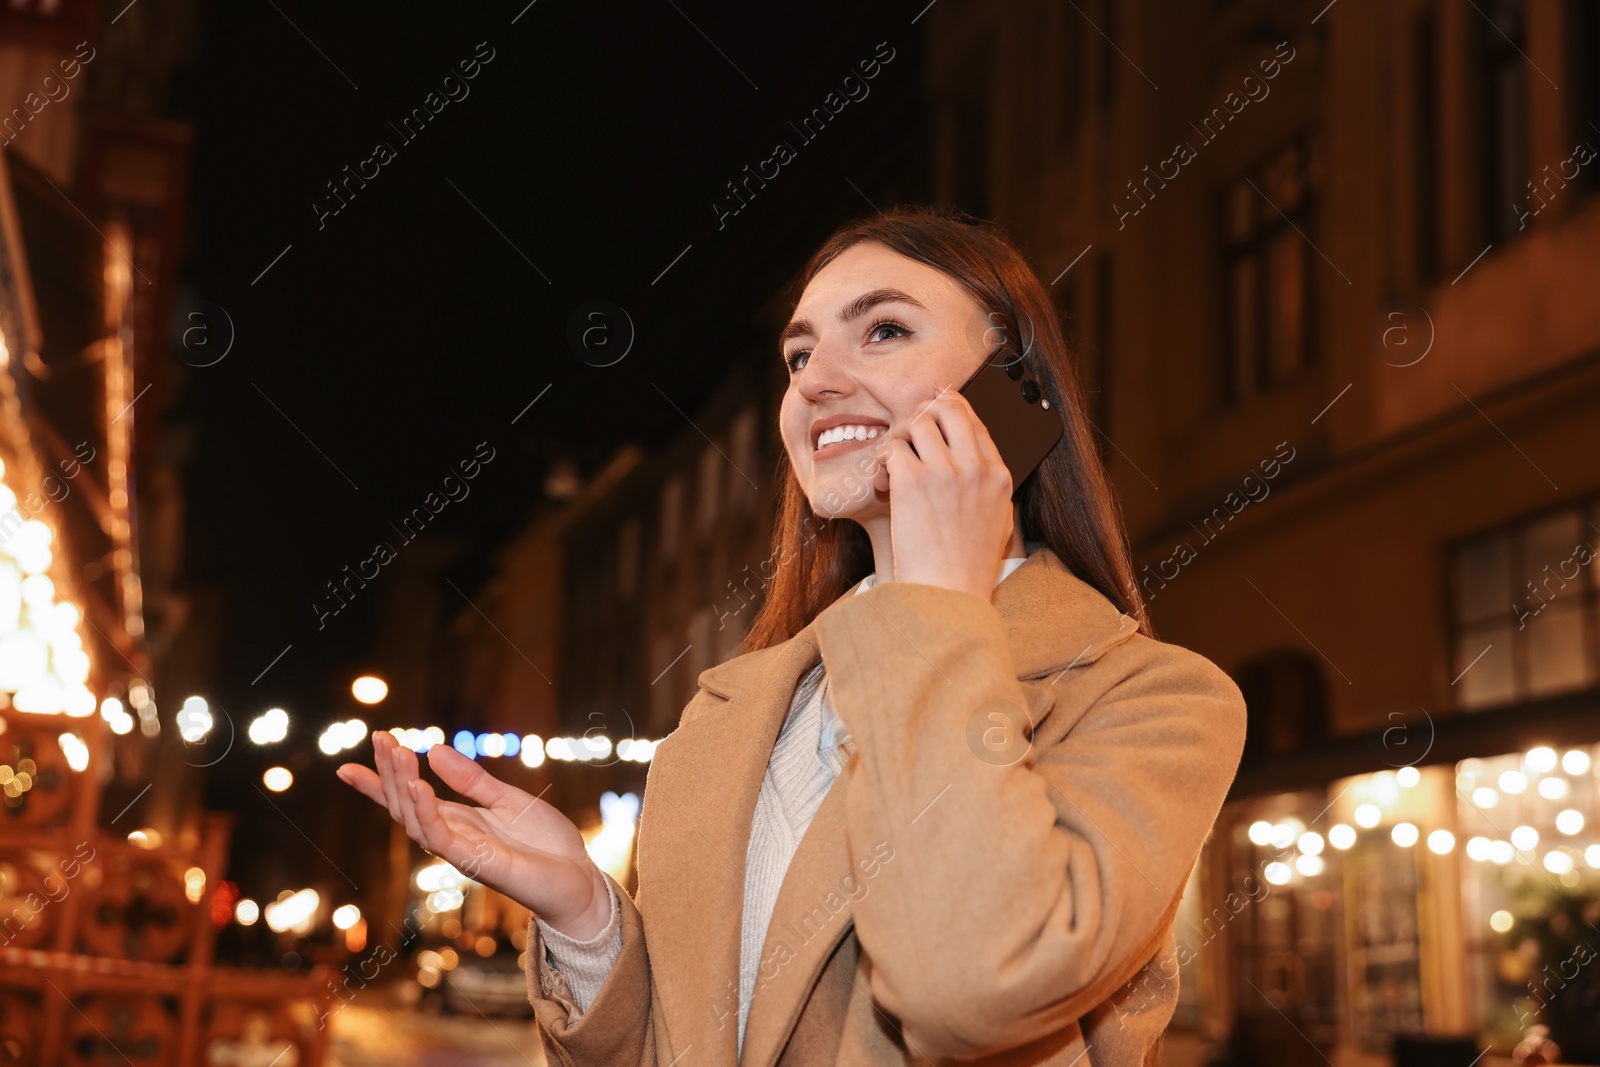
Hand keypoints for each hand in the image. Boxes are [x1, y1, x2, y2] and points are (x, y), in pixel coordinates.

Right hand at [337, 731, 612, 939]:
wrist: (579, 879)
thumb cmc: (546, 845)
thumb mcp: (508, 799)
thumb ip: (472, 779)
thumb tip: (436, 749)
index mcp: (458, 821)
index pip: (408, 800)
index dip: (378, 784)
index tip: (346, 766)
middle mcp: (452, 837)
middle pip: (405, 805)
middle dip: (389, 773)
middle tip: (382, 738)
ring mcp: (461, 852)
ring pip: (416, 820)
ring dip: (403, 786)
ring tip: (399, 752)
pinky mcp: (477, 863)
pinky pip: (442, 838)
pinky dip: (427, 813)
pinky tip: (420, 786)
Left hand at [870, 384, 1014, 598]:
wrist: (948, 595)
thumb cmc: (966, 569)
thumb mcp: (996, 523)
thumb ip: (988, 486)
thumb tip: (974, 458)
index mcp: (999, 476)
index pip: (975, 422)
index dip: (952, 406)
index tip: (938, 400)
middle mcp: (975, 467)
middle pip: (948, 409)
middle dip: (925, 413)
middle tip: (910, 431)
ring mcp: (944, 472)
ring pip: (916, 424)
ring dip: (900, 440)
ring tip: (895, 466)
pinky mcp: (912, 482)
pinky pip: (892, 448)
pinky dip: (883, 462)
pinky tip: (884, 483)